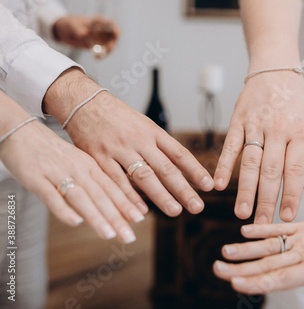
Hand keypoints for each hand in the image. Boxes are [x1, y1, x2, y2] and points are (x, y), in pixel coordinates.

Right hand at [0, 120, 142, 242]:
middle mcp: (78, 169)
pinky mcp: (37, 178)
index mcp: (90, 166)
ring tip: (109, 234)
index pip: (112, 188)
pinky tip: (75, 222)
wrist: (22, 132)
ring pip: (81, 197)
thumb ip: (95, 182)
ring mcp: (58, 174)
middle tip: (129, 237)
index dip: (126, 204)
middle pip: (101, 195)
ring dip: (96, 216)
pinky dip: (64, 209)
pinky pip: (52, 196)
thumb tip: (115, 204)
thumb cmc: (54, 152)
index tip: (140, 219)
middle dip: (117, 217)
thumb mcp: (80, 162)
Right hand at [43, 70, 213, 216]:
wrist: (84, 102)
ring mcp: (119, 148)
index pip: (179, 153)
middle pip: (165, 167)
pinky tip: (140, 211)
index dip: (195, 170)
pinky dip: (129, 197)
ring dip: (160, 195)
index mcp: (152, 131)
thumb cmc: (117, 116)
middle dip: (183, 188)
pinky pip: (116, 180)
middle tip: (197, 206)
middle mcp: (139, 140)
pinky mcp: (99, 157)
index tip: (209, 185)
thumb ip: (159, 145)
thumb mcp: (143, 124)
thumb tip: (180, 166)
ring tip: (175, 211)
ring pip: (143, 175)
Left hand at [53, 15, 119, 53]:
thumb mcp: (72, 25)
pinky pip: (102, 52)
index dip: (116, 29)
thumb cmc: (69, 23)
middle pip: (113, 37)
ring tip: (99, 56)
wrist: (62, 30)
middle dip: (112, 44)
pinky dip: (101, 56)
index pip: (111, 24)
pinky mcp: (96, 46)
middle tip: (108, 49)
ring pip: (109, 46)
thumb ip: (78, 29)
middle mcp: (102, 30)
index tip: (116, 34)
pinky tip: (95, 58)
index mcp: (98, 22)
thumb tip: (85, 34)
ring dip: (107, 52)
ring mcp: (100, 39)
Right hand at [213, 198, 303, 308]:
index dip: (257, 282)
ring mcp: (302, 237)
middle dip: (241, 268)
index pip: (281, 278)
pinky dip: (261, 229)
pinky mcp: (303, 225)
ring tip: (224, 253)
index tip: (235, 284)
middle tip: (217, 269)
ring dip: (245, 249)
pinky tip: (245, 231)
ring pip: (268, 245)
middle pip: (267, 263)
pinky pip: (279, 228)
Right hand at [214, 72, 303, 223]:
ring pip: (250, 162)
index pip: (295, 170)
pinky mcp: (238, 120)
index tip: (287, 218)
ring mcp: (256, 124)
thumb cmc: (294, 102)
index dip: (291, 195)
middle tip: (261, 224)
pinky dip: (224, 165)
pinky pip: (230, 145)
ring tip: (241, 212)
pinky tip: (219, 184)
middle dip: (266, 200)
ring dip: (245, 189)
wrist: (275, 69)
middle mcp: (278, 130)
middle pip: (271, 171)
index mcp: (299, 133)